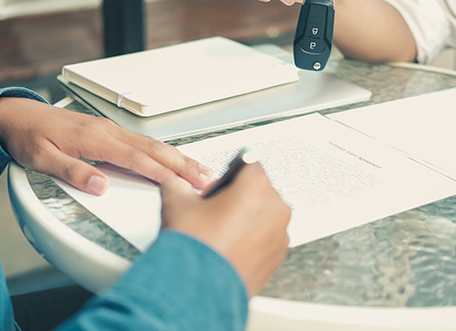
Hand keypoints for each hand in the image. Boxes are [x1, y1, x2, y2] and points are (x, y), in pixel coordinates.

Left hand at [0, 97, 212, 194]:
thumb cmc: (29, 137)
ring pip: (154, 144)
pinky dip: (165, 152)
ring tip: (200, 170)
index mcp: (95, 138)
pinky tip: (175, 158)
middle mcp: (109, 131)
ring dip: (179, 158)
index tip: (181, 184)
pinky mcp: (111, 131)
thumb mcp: (42, 159)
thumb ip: (72, 171)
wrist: (19, 116)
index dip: (161, 173)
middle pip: (154, 149)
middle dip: (182, 165)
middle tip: (205, 178)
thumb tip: (100, 186)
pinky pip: (145, 142)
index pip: (136, 158)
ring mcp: (112, 130)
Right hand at [160, 163, 290, 295]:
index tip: (219, 186)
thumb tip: (176, 183)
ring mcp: (279, 234)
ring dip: (246, 218)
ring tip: (220, 233)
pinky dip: (252, 239)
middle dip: (238, 196)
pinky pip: (266, 237)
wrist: (196, 291)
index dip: (229, 174)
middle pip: (258, 190)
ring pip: (263, 215)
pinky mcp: (278, 257)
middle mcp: (275, 208)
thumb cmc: (193, 246)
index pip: (249, 164)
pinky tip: (229, 248)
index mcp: (257, 187)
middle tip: (214, 211)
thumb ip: (177, 184)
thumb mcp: (176, 203)